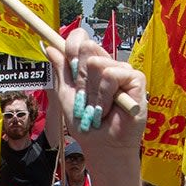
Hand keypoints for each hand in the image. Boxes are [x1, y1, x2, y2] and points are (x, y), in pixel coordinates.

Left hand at [44, 28, 145, 159]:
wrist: (102, 147)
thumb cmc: (87, 125)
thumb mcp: (66, 96)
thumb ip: (60, 72)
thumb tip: (49, 47)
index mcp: (91, 65)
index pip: (81, 39)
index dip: (71, 45)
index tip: (67, 61)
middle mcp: (108, 64)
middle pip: (87, 48)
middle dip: (80, 78)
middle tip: (85, 99)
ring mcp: (122, 71)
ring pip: (98, 63)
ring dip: (92, 93)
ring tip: (97, 109)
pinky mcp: (136, 79)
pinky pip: (112, 75)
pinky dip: (105, 95)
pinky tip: (109, 109)